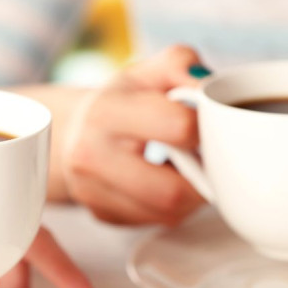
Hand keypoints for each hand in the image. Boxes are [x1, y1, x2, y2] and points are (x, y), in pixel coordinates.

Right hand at [61, 45, 206, 224]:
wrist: (77, 131)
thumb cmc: (122, 100)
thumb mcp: (149, 71)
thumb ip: (181, 65)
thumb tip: (207, 88)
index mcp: (105, 112)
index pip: (177, 127)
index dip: (206, 127)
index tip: (211, 125)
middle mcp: (90, 156)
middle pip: (172, 190)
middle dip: (203, 177)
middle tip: (210, 158)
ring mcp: (92, 192)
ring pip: (168, 213)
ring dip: (192, 195)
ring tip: (190, 168)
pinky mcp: (103, 215)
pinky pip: (157, 222)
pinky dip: (174, 206)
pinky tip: (167, 182)